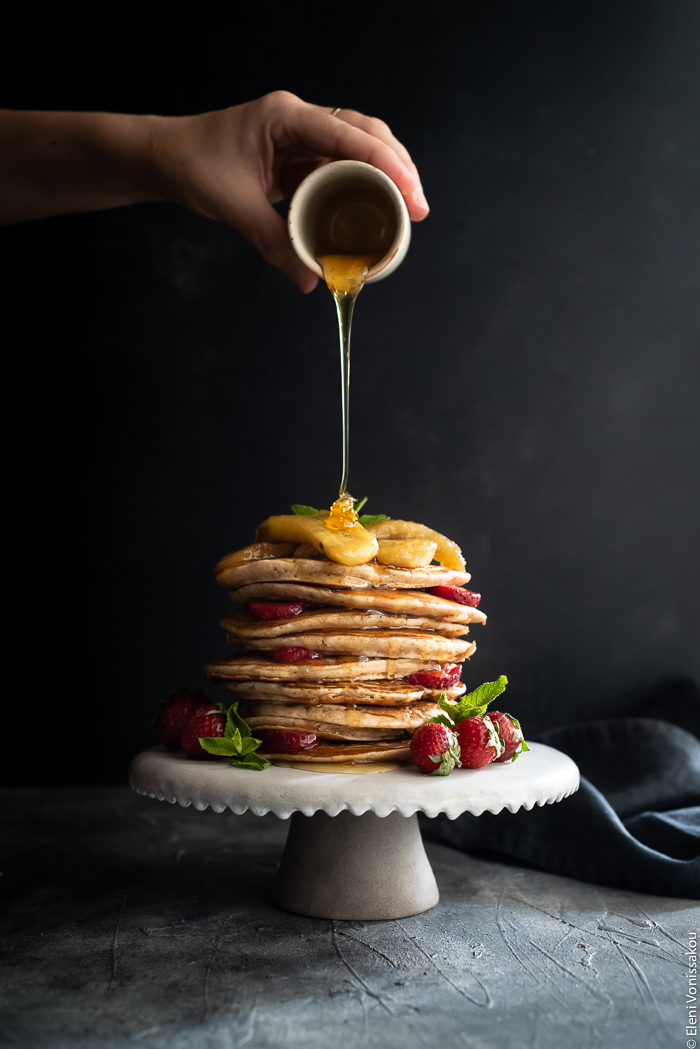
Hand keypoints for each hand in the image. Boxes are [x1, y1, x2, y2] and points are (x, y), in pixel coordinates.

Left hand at [143, 91, 428, 290]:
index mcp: (286, 117)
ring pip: (358, 148)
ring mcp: (301, 135)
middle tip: (419, 209)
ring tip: (407, 208)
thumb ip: (274, 244)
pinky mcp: (298, 154)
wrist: (165, 157)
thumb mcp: (234, 207)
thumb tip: (311, 280)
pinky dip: (362, 185)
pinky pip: (340, 165)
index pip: (349, 135)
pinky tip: (375, 207)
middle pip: (366, 134)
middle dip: (398, 168)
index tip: (410, 194)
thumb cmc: (193, 166)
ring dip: (385, 175)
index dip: (387, 165)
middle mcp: (299, 119)